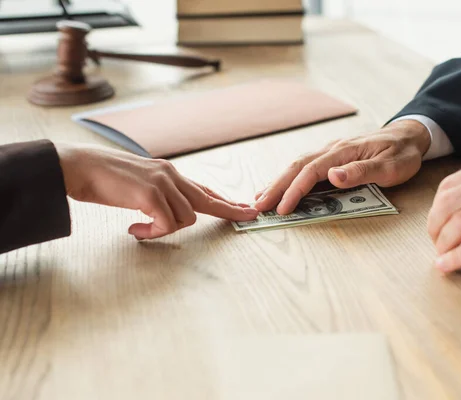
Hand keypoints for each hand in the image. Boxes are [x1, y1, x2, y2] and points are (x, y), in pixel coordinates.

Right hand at [55, 143, 257, 239]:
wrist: (79, 166)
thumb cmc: (104, 179)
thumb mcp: (138, 185)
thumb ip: (157, 195)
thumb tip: (168, 212)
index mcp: (168, 172)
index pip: (203, 189)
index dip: (224, 201)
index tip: (243, 208)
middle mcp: (170, 174)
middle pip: (207, 199)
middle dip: (229, 210)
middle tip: (249, 216)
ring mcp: (162, 183)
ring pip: (186, 218)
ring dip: (164, 230)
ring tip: (141, 228)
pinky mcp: (151, 194)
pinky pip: (166, 224)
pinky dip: (152, 233)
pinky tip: (134, 229)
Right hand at [254, 120, 430, 213]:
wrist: (410, 135)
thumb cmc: (403, 153)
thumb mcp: (391, 165)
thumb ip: (362, 171)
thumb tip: (333, 175)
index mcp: (345, 151)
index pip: (312, 171)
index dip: (295, 190)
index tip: (282, 208)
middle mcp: (333, 149)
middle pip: (297, 166)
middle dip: (276, 186)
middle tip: (258, 205)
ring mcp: (331, 151)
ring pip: (297, 165)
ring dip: (278, 181)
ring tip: (261, 197)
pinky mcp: (332, 156)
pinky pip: (305, 166)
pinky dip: (289, 176)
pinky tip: (281, 185)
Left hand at [428, 155, 460, 272]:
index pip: (449, 185)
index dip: (435, 208)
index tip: (436, 223)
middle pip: (447, 204)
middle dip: (433, 227)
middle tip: (435, 242)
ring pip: (459, 224)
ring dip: (443, 243)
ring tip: (443, 254)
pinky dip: (457, 258)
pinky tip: (448, 265)